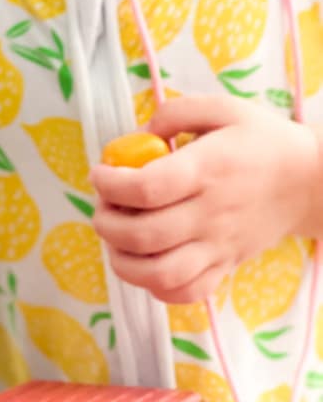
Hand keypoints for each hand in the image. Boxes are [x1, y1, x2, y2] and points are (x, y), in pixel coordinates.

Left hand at [89, 96, 320, 303]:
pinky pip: (186, 293)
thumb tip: (139, 135)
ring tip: (116, 239)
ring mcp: (218, 246)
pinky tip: (145, 263)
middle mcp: (211, 213)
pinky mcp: (225, 266)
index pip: (146, 188)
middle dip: (106, 223)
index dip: (110, 184)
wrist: (311, 182)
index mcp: (208, 169)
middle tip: (103, 207)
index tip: (100, 173)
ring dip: (123, 261)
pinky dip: (156, 287)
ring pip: (160, 274)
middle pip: (144, 235)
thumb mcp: (224, 108)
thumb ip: (175, 113)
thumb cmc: (262, 142)